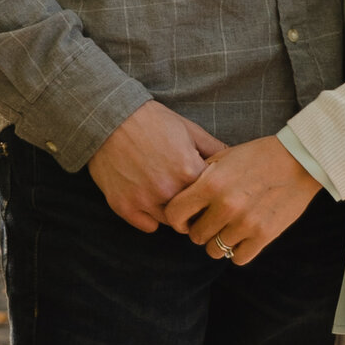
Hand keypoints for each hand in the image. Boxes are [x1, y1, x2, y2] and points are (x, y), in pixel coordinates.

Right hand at [88, 99, 226, 234]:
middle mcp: (168, 189)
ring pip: (171, 222)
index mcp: (189, 170)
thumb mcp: (188, 128)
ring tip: (169, 197)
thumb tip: (236, 159)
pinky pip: (147, 226)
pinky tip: (150, 202)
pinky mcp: (124, 206)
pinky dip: (151, 218)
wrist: (108, 117)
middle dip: (194, 208)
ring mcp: (145, 200)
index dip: (212, 195)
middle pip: (193, 214)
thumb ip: (214, 147)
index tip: (209, 193)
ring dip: (173, 213)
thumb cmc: (152, 120)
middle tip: (190, 199)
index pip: (213, 198)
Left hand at [162, 136, 322, 265]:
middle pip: (196, 236)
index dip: (177, 219)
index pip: (175, 214)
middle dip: (200, 230)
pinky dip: (238, 250)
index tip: (187, 218)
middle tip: (212, 222)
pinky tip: (243, 237)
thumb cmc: (259, 156)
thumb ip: (200, 176)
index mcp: (211, 184)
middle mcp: (226, 206)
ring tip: (229, 228)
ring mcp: (245, 223)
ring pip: (215, 250)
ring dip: (219, 242)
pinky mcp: (264, 235)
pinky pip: (238, 258)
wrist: (299, 161)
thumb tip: (181, 196)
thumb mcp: (224, 157)